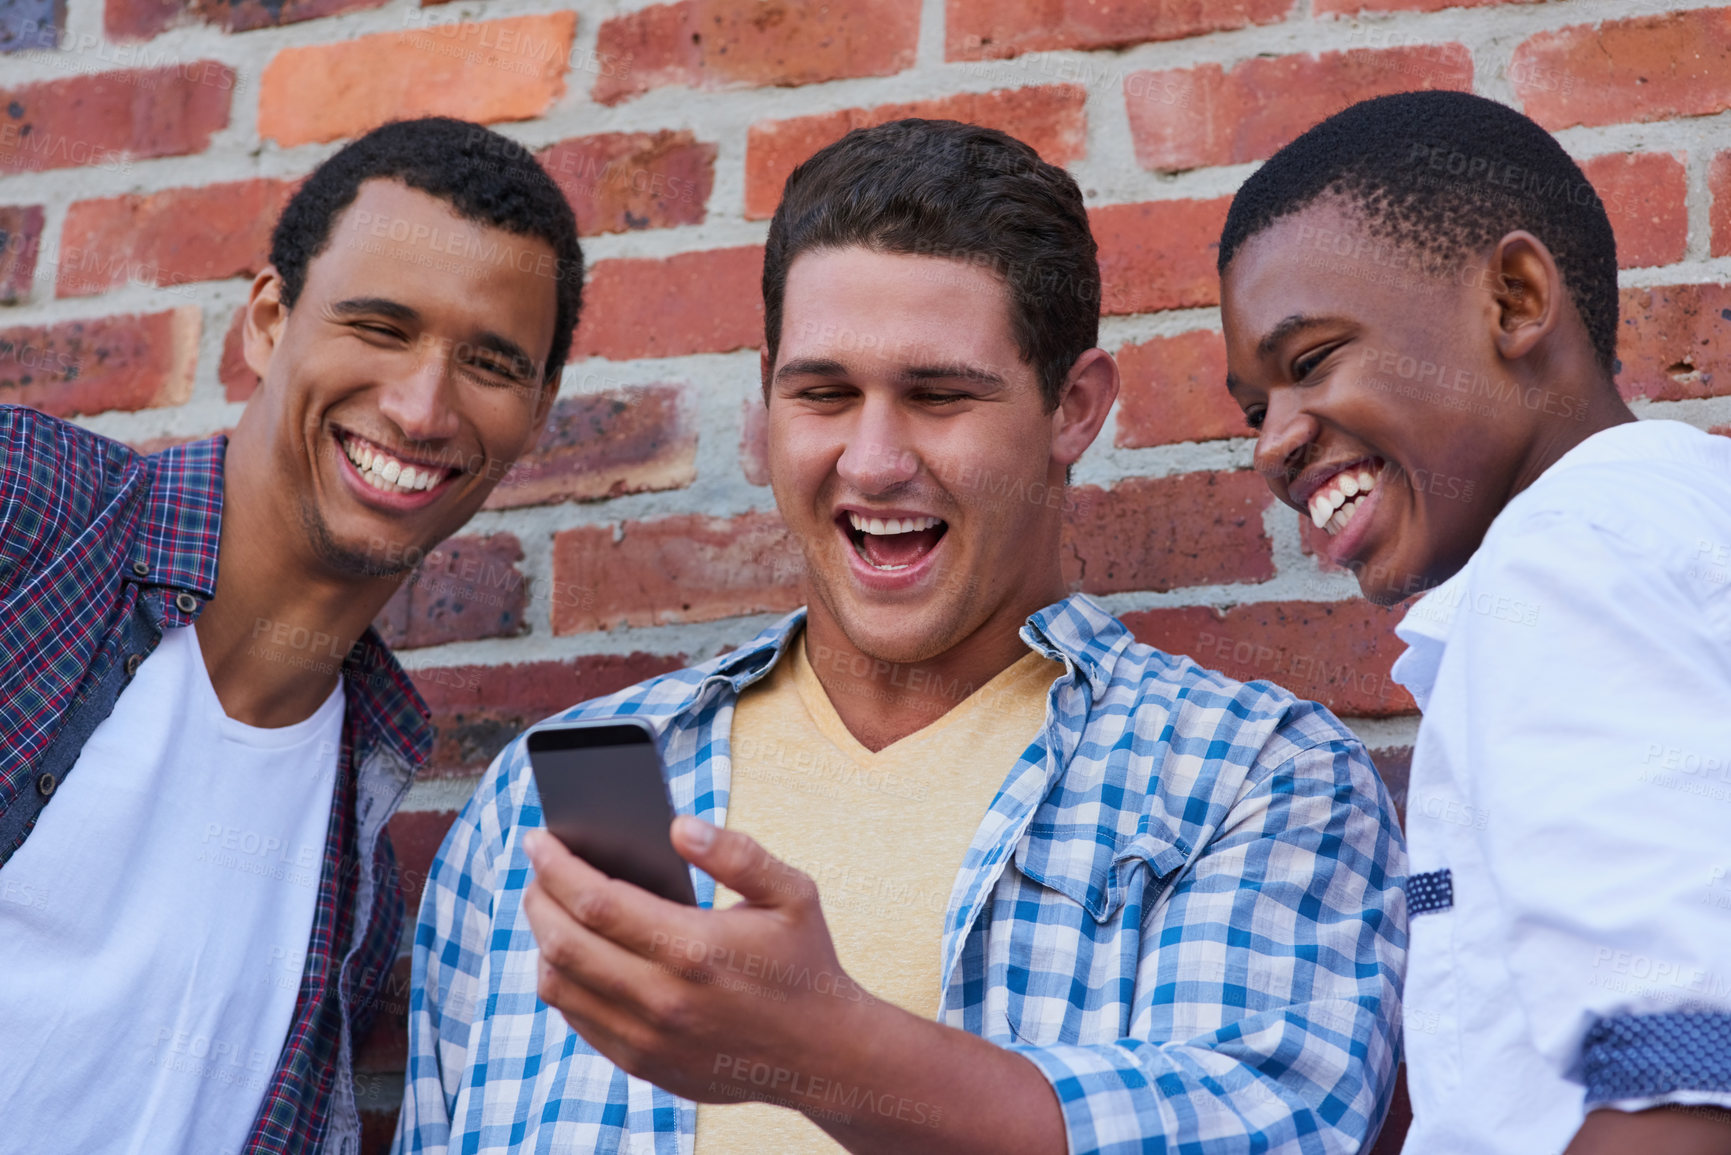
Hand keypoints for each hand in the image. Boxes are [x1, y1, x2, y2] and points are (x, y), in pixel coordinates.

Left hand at [521, 817, 875, 1105]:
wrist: (821, 1055)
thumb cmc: (803, 963)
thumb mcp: (792, 894)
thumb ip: (737, 852)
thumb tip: (678, 826)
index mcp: (695, 949)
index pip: (596, 901)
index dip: (557, 866)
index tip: (538, 839)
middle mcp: (663, 999)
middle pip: (563, 943)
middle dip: (537, 897)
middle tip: (536, 867)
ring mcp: (647, 1038)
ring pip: (558, 986)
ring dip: (543, 940)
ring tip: (550, 906)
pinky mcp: (642, 1063)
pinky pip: (577, 1018)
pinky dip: (562, 979)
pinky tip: (574, 952)